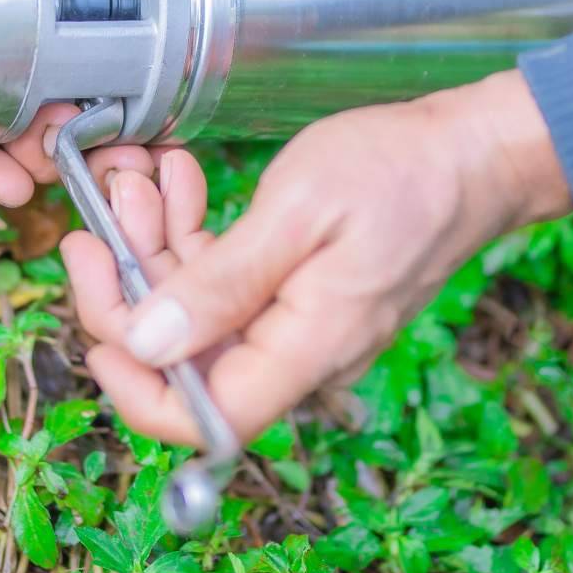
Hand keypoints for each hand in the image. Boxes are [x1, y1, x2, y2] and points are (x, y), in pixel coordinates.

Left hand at [62, 71, 572, 445]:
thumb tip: (148, 344)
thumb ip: (219, 283)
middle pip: (187, 360)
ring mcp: (300, 327)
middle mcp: (301, 355)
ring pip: (199, 314)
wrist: (474, 152)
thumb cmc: (403, 172)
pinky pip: (228, 286)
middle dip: (135, 285)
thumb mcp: (297, 211)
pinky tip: (184, 185)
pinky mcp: (298, 296)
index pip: (201, 419)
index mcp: (305, 351)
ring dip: (159, 248)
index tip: (99, 309)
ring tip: (147, 179)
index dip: (135, 384)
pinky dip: (197, 238)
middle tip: (108, 210)